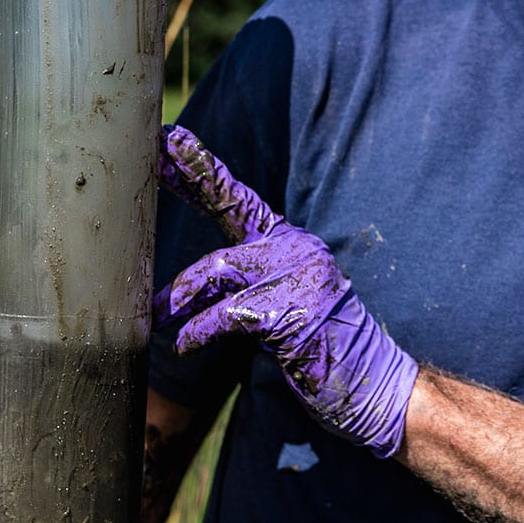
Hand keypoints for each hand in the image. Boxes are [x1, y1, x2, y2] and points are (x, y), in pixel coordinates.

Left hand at [156, 125, 418, 458]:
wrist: (375, 384)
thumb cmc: (320, 348)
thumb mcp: (278, 307)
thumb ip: (240, 287)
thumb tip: (182, 291)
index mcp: (290, 244)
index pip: (238, 199)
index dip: (201, 168)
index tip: (167, 138)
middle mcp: (296, 249)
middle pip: (228, 211)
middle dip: (188, 181)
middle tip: (148, 158)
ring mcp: (298, 277)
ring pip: (219, 267)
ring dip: (179, 295)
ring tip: (153, 315)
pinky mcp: (292, 312)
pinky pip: (228, 314)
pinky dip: (199, 331)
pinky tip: (184, 345)